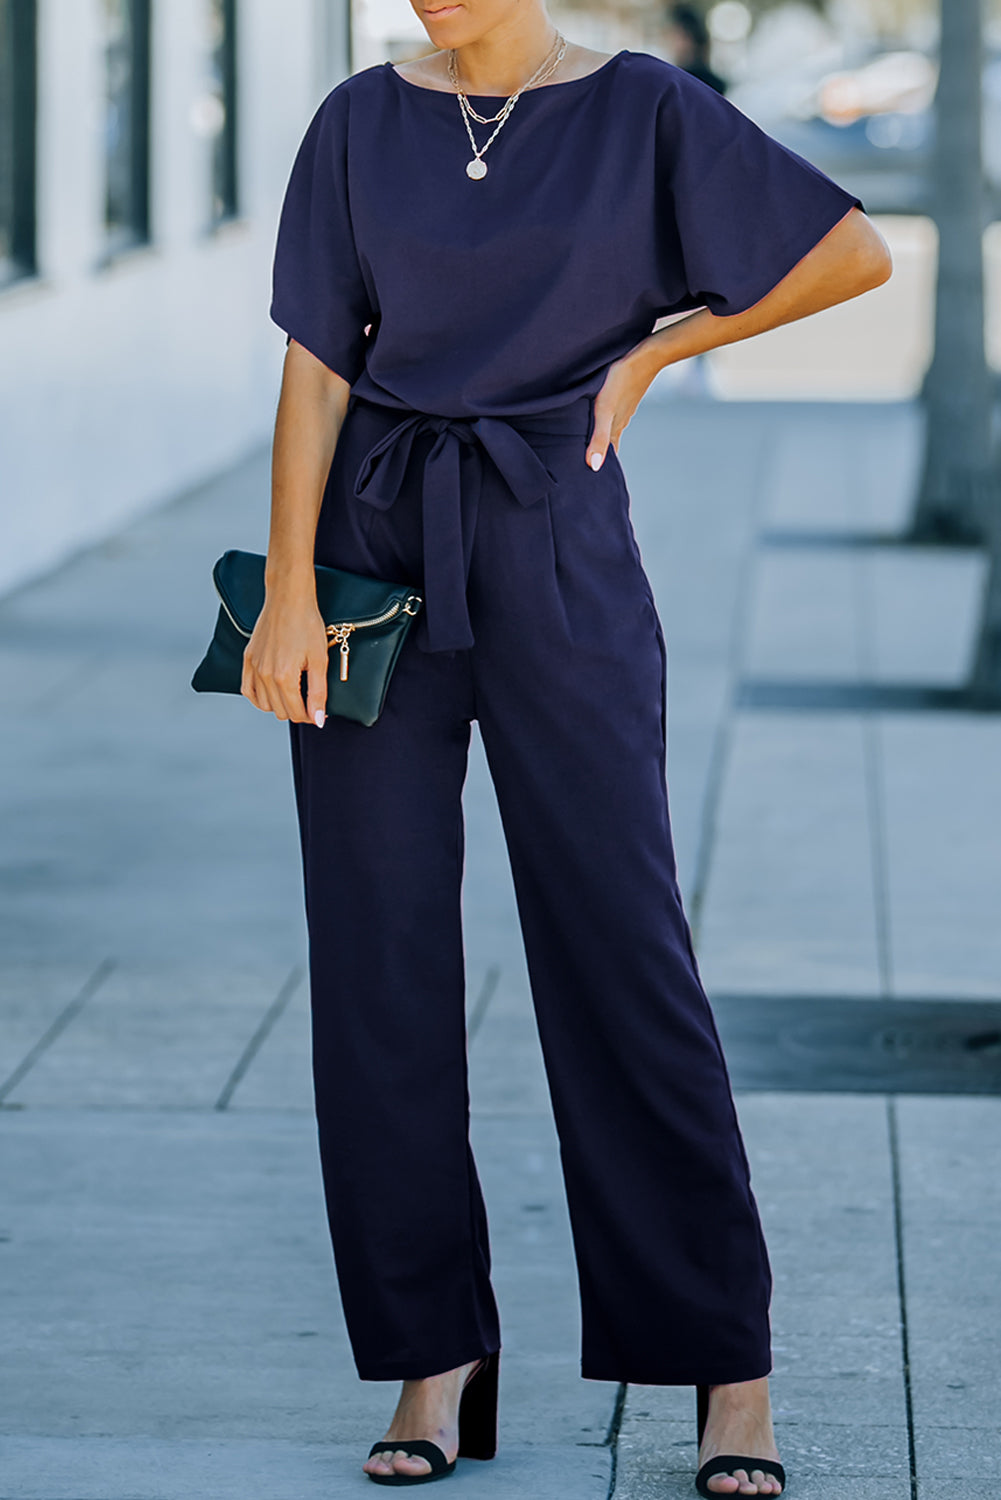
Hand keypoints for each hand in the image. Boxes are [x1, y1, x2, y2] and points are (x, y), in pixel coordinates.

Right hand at [241, 591, 329, 725]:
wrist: (288, 599)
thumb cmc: (306, 624)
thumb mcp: (320, 660)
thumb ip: (318, 693)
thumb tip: (318, 719)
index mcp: (284, 677)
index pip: (297, 713)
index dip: (311, 716)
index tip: (319, 712)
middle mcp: (265, 675)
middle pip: (280, 712)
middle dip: (297, 711)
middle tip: (309, 702)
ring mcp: (254, 667)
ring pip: (264, 704)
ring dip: (279, 706)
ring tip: (293, 695)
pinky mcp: (247, 659)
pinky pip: (247, 690)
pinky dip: (259, 698)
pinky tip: (271, 694)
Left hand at [585, 350, 657, 470]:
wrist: (648, 354)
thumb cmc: (621, 380)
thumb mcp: (604, 410)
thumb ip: (599, 437)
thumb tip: (594, 467)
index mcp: (615, 428)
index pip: (609, 455)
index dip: (602, 468)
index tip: (595, 482)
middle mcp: (620, 420)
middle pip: (610, 444)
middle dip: (602, 456)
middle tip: (591, 469)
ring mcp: (624, 407)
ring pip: (612, 428)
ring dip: (604, 438)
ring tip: (595, 446)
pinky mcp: (625, 393)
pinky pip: (615, 413)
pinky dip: (608, 422)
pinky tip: (605, 417)